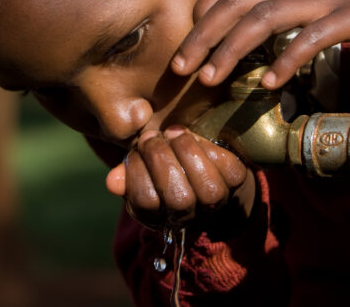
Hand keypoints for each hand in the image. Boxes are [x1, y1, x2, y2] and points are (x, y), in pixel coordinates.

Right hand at [106, 127, 254, 229]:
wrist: (204, 163)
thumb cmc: (164, 164)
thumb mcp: (140, 169)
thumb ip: (127, 175)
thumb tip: (113, 182)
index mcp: (162, 215)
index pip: (147, 202)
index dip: (137, 172)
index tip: (135, 150)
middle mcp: (192, 214)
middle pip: (179, 198)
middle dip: (160, 159)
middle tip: (151, 137)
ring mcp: (217, 199)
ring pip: (206, 186)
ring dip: (185, 152)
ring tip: (171, 134)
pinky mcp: (236, 178)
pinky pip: (224, 165)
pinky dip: (205, 146)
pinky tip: (189, 136)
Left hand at [170, 0, 349, 88]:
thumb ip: (277, 4)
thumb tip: (240, 31)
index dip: (204, 7)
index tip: (190, 38)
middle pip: (237, 1)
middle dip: (202, 34)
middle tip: (181, 68)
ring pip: (265, 15)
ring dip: (232, 49)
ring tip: (211, 79)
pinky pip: (313, 36)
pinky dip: (288, 59)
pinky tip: (271, 84)